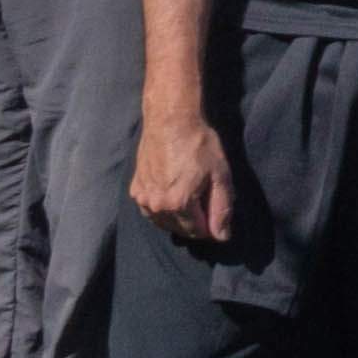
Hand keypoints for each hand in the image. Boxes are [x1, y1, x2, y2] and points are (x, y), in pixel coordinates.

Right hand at [128, 98, 230, 245]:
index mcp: (179, 204)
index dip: (212, 226)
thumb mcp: (220, 175)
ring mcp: (142, 198)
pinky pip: (151, 211)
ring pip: (164, 222)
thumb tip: (222, 237)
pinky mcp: (135, 189)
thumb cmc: (199, 145)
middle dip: (196, 223)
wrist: (170, 121)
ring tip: (191, 196)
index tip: (217, 211)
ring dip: (179, 218)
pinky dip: (163, 209)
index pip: (198, 232)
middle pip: (180, 229)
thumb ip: (221, 209)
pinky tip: (173, 194)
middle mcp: (157, 205)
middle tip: (205, 200)